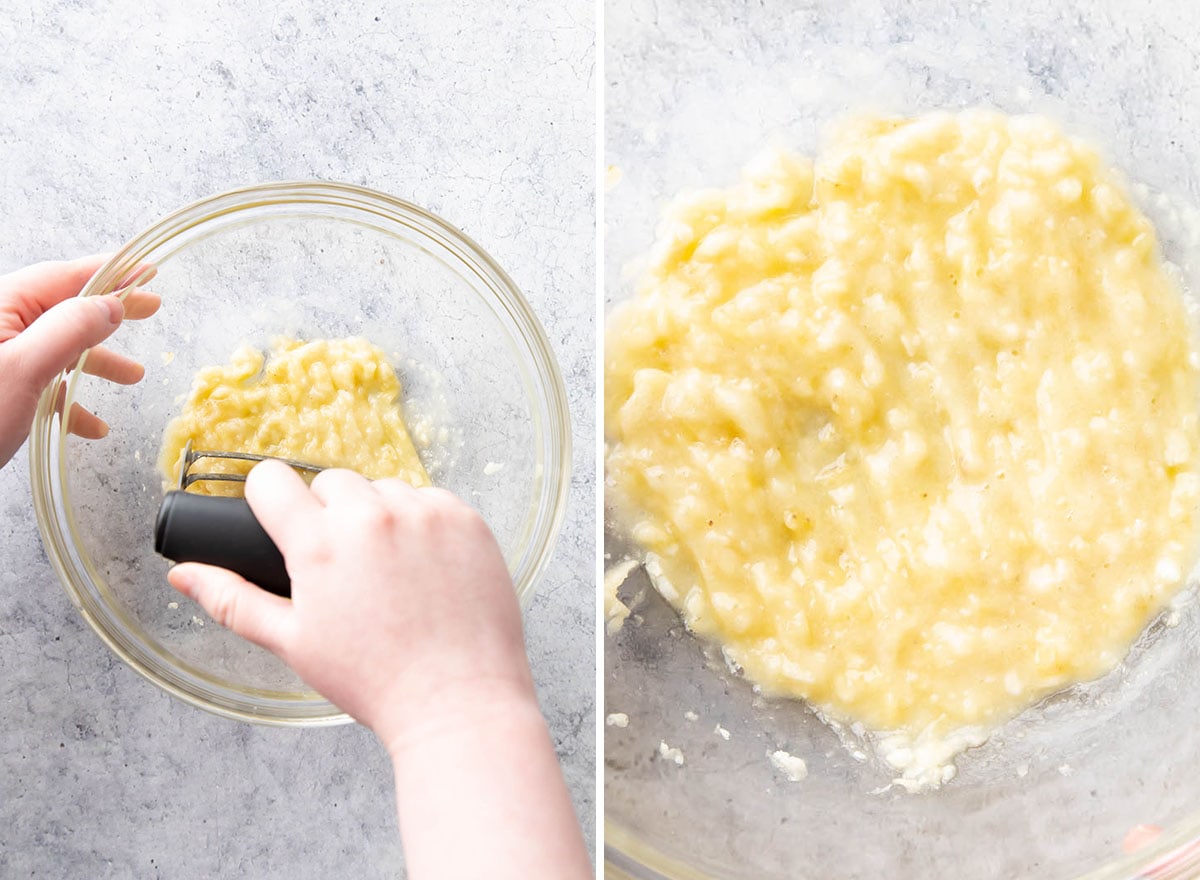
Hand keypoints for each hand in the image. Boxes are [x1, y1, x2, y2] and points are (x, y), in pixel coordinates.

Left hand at [0, 256, 160, 467]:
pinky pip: (38, 385)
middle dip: (107, 315)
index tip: (145, 269)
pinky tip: (90, 425)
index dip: (109, 272)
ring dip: (95, 365)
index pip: (62, 277)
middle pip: (61, 309)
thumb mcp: (26, 369)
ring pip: (54, 350)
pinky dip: (68, 402)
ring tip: (133, 377)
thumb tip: (110, 304)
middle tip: (150, 308)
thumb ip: (71, 330)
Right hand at [169, 461, 530, 743]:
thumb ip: (233, 601)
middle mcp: (372, 517)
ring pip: (385, 489)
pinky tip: (427, 567)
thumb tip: (183, 575)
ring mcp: (425, 514)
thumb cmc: (373, 679)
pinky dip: (425, 523)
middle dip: (329, 513)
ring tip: (390, 571)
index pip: (272, 480)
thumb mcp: (292, 643)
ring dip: (380, 515)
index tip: (281, 521)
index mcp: (319, 544)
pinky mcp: (467, 519)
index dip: (270, 500)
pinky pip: (432, 500)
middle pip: (331, 481)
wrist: (458, 699)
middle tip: (344, 565)